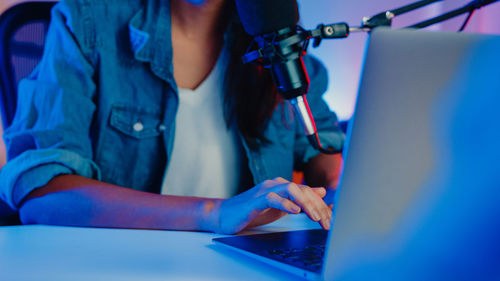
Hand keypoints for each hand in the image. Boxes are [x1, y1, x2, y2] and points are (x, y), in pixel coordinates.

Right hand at [209, 177, 331, 233]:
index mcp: (283, 186)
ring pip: (291, 189)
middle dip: (317, 206)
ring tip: (315, 217)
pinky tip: (295, 211)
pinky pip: (273, 198)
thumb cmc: (252, 211)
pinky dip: (285, 203)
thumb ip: (299, 199)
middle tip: (326, 222)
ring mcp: (265, 190)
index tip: (330, 221)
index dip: (321, 206)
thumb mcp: (281, 206)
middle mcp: (275, 184)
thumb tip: (320, 192)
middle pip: (303, 190)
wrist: (226, 215)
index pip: (307, 192)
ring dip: (306, 203)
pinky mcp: (256, 200)